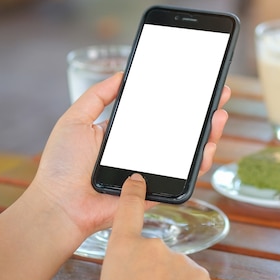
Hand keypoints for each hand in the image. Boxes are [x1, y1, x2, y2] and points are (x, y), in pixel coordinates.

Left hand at [30, 72, 230, 239]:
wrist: (60, 205)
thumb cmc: (61, 166)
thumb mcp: (75, 119)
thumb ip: (97, 96)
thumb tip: (122, 74)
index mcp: (125, 134)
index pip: (158, 112)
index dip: (177, 99)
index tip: (194, 83)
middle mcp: (142, 151)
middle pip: (180, 130)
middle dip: (202, 113)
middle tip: (218, 95)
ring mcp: (152, 170)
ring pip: (188, 151)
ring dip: (208, 133)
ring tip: (218, 116)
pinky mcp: (158, 189)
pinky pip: (185, 176)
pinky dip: (201, 161)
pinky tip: (207, 146)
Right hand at [86, 174, 214, 279]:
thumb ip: (114, 276)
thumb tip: (127, 275)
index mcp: (123, 250)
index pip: (128, 211)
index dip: (133, 193)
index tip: (138, 179)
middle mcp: (153, 248)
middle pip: (153, 253)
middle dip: (151, 271)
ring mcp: (181, 261)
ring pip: (175, 270)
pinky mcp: (202, 278)